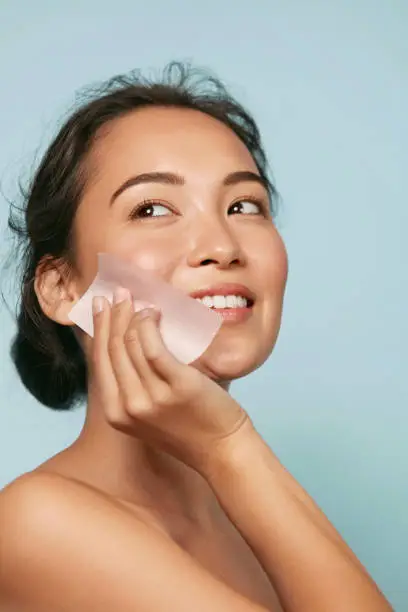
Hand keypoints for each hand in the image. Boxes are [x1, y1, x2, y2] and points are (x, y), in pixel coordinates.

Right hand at [91, 288, 252, 475]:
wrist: (221, 450)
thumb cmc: (187, 428)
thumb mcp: (148, 414)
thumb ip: (134, 386)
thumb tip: (127, 342)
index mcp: (116, 414)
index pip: (100, 362)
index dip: (98, 329)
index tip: (100, 306)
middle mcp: (128, 406)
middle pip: (112, 349)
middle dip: (113, 316)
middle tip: (118, 293)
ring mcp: (152, 397)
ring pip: (130, 344)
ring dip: (131, 316)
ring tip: (139, 301)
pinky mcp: (178, 385)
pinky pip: (154, 347)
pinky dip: (149, 324)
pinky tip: (154, 313)